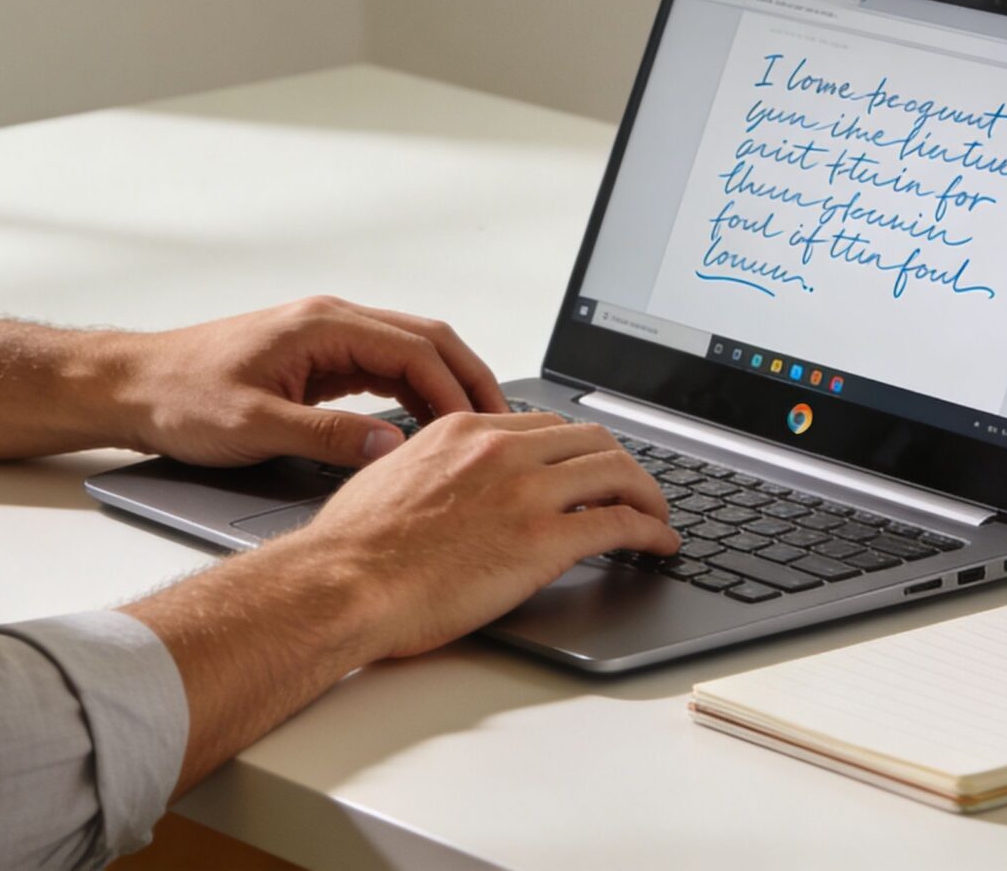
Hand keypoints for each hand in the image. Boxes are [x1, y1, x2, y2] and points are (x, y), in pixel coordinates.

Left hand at [108, 295, 508, 468]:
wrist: (133, 386)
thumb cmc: (179, 396)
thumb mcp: (252, 425)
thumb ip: (324, 437)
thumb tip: (389, 447)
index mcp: (322, 326)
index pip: (414, 349)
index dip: (455, 391)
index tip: (480, 431)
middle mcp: (330, 322)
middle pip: (425, 340)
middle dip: (469, 380)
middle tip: (505, 426)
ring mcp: (324, 339)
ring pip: (408, 353)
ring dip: (446, 386)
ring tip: (478, 430)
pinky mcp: (315, 361)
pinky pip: (383, 369)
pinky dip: (415, 392)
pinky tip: (427, 426)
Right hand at [292, 411, 679, 661]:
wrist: (346, 581)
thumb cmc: (354, 547)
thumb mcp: (391, 479)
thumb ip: (431, 470)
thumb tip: (443, 486)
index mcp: (463, 431)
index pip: (544, 425)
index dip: (577, 448)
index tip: (588, 466)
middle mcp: (501, 450)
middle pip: (591, 439)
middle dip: (622, 464)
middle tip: (634, 489)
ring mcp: (526, 492)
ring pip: (616, 472)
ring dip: (648, 494)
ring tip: (658, 516)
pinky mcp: (545, 540)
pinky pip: (620, 524)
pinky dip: (651, 531)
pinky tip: (659, 545)